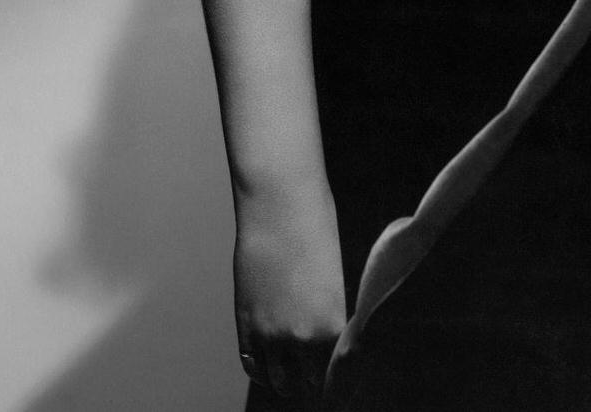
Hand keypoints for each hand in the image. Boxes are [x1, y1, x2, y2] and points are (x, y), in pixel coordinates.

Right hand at [234, 187, 345, 407]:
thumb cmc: (317, 229)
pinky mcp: (246, 324)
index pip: (340, 374)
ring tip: (297, 376)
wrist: (280, 205)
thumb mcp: (336, 278)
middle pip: (310, 382)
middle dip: (317, 382)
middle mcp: (302, 338)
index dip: (343, 382)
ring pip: (280, 381)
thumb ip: (333, 316)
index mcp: (334, 325)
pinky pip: (253, 366)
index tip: (344, 385)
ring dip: (290, 380)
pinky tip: (271, 369)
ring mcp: (270, 334)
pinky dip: (263, 372)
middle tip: (320, 377)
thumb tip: (333, 340)